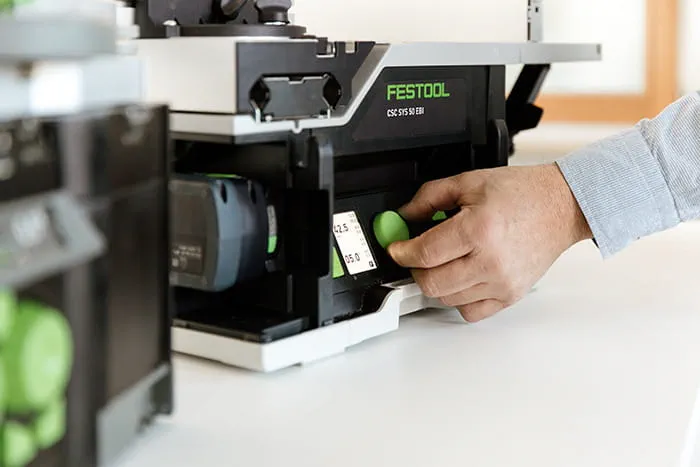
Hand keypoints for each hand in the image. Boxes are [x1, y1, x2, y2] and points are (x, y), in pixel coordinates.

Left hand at [387, 164, 591, 321]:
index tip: (396, 249)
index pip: (424, 254)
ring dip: (436, 283)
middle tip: (416, 257)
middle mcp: (491, 261)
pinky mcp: (510, 296)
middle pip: (431, 284)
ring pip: (447, 300)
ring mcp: (502, 283)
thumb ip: (429, 197)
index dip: (401, 252)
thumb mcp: (469, 182)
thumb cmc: (521, 193)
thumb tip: (403, 217)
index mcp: (478, 229)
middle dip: (415, 270)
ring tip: (444, 262)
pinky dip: (458, 299)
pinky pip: (470, 312)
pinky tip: (462, 278)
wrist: (561, 207)